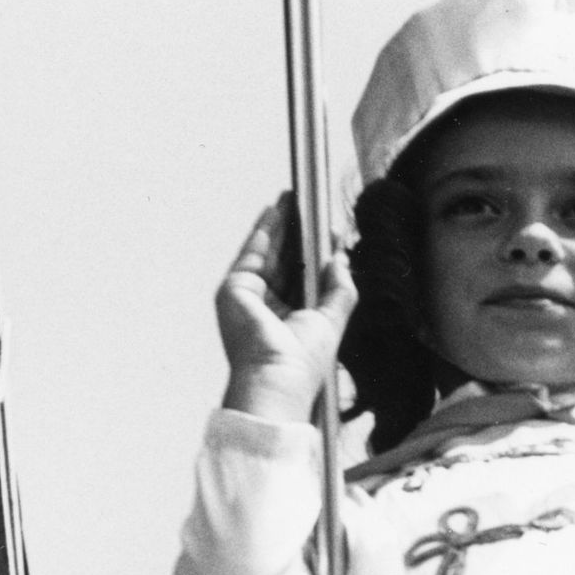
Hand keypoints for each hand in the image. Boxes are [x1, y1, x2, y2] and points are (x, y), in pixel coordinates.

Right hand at [218, 198, 355, 426]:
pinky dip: (264, 230)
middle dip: (296, 232)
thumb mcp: (331, 320)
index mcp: (289, 319)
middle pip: (284, 260)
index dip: (314, 252)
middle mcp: (267, 307)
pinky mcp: (235, 288)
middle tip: (309, 205)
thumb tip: (340, 257)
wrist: (276, 376)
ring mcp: (249, 297)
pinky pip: (252, 252)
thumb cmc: (303, 360)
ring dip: (281, 224)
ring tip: (295, 198)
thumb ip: (340, 288)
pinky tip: (275, 210)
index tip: (327, 229)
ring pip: (268, 252)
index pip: (302, 277)